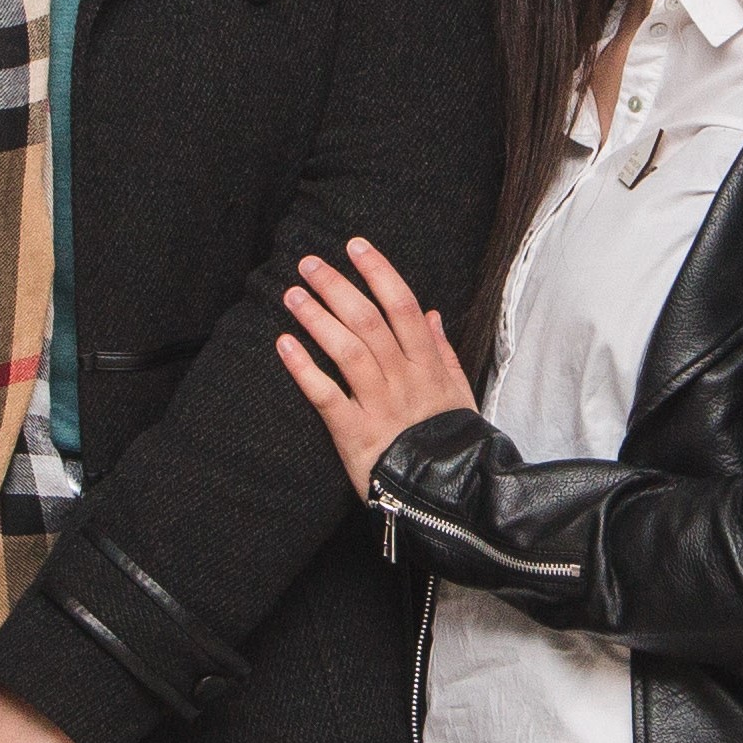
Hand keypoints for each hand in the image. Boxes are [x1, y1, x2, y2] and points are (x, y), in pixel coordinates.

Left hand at [276, 237, 475, 496]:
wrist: (449, 496)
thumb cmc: (451, 442)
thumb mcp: (458, 393)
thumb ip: (443, 352)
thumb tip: (431, 314)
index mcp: (427, 365)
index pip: (402, 305)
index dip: (378, 271)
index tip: (356, 246)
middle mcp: (402, 378)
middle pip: (367, 320)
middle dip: (336, 286)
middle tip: (308, 264)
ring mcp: (378, 404)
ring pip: (347, 350)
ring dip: (317, 318)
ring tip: (292, 295)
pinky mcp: (355, 433)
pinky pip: (325, 396)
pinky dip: (304, 369)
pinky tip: (284, 345)